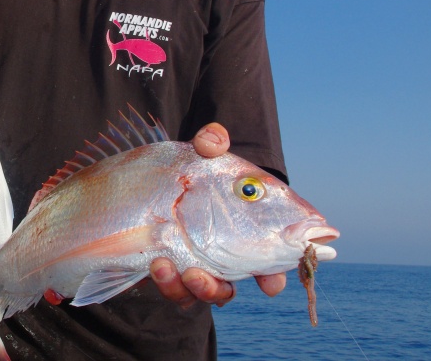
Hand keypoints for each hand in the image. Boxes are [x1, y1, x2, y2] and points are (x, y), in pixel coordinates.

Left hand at [149, 122, 286, 307]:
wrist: (157, 183)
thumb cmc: (195, 169)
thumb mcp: (203, 153)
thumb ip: (212, 142)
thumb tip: (216, 137)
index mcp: (246, 230)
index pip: (271, 262)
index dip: (273, 276)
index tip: (269, 284)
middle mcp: (226, 254)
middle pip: (231, 287)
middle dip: (216, 289)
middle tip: (198, 275)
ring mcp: (200, 266)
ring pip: (202, 292)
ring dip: (188, 286)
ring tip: (164, 264)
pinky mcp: (176, 274)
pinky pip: (177, 292)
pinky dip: (169, 284)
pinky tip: (157, 265)